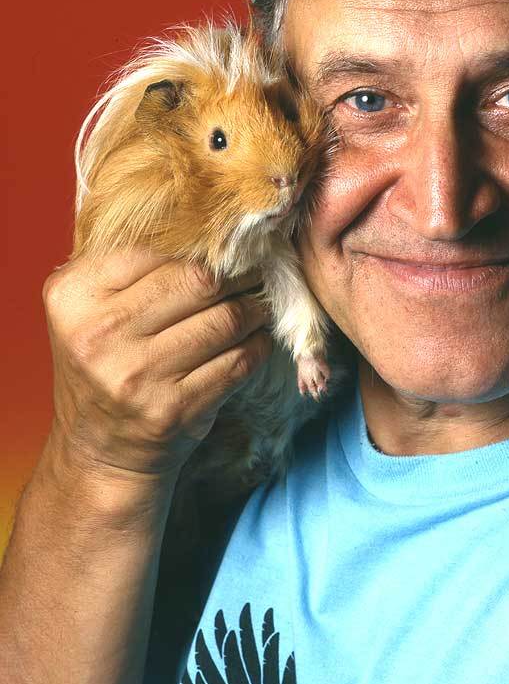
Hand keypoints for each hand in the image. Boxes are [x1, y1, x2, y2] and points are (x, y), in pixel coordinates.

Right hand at [42, 246, 272, 479]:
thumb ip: (131, 270)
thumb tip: (209, 231)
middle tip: (256, 272)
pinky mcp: (174, 409)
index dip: (201, 248)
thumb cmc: (105, 365)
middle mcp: (100, 334)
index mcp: (73, 296)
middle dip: (239, 273)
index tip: (226, 248)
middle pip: (200, 280)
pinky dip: (257, 345)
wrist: (99, 452)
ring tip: (260, 304)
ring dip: (255, 308)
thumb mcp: (92, 311)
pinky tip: (256, 339)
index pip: (157, 249)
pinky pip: (239, 362)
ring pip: (227, 319)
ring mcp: (138, 375)